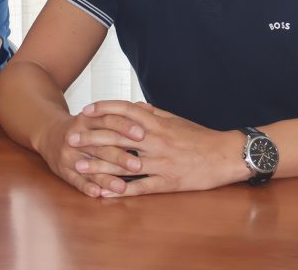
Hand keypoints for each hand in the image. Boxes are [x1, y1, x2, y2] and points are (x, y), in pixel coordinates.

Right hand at [35, 102, 147, 197]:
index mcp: (87, 119)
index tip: (142, 134)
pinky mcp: (62, 170)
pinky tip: (98, 194)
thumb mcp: (97, 115)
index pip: (108, 120)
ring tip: (122, 187)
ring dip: (105, 178)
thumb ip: (123, 115)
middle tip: (138, 165)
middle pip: (100, 146)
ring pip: (88, 166)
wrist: (49, 133)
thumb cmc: (82, 126)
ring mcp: (68, 154)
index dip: (125, 126)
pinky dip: (86, 187)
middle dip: (119, 156)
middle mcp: (76, 136)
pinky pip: (75, 180)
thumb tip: (149, 108)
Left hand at [69, 101, 246, 195]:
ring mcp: (161, 162)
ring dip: (99, 165)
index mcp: (158, 123)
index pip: (125, 111)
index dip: (104, 109)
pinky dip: (121, 190)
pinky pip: (140, 187)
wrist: (226, 155)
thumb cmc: (200, 137)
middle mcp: (156, 140)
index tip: (85, 111)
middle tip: (71, 139)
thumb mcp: (177, 119)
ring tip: (79, 166)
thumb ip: (155, 112)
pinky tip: (105, 193)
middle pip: (117, 137)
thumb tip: (137, 105)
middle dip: (92, 138)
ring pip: (124, 164)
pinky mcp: (168, 181)